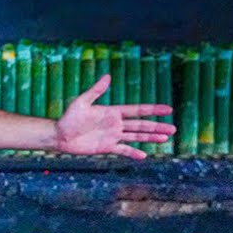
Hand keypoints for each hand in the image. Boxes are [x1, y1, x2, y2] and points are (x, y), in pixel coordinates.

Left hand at [55, 75, 174, 159]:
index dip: (153, 110)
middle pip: (141, 125)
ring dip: (150, 138)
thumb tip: (107, 76)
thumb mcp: (81, 102)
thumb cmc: (68, 118)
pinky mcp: (106, 147)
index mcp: (113, 112)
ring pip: (136, 137)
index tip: (168, 109)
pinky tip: (144, 155)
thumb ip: (96, 91)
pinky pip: (122, 150)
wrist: (59, 136)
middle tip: (173, 129)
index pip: (137, 110)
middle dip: (157, 127)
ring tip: (165, 139)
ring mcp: (112, 136)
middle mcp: (115, 124)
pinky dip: (132, 153)